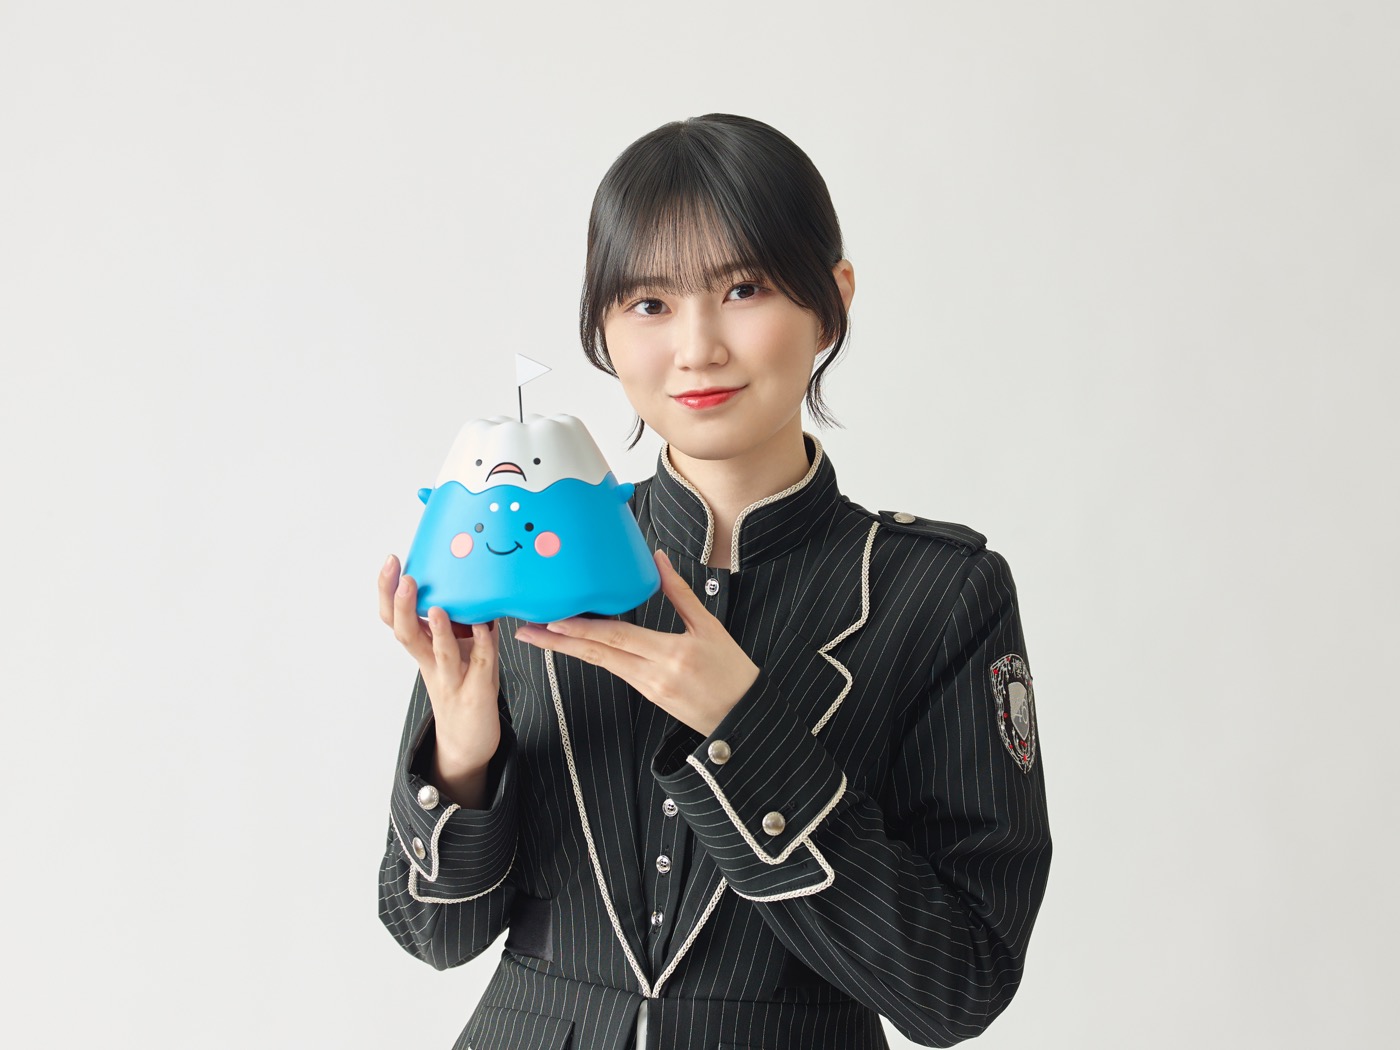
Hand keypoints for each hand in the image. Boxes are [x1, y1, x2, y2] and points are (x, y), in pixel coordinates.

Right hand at [377, 554, 500, 781]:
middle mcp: (431, 664)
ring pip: (440, 653)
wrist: (468, 741)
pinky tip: (486, 626)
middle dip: (401, 605)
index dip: (388, 592)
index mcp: (423, 650)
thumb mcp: (457, 651)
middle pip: (406, 633)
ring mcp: (452, 679)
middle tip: (405, 580)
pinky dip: (482, 643)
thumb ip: (463, 621)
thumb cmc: (462, 689)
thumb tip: (473, 583)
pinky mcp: (475, 693)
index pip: (396, 618)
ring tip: (436, 608)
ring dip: (438, 630)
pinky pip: (478, 665)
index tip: (392, 562)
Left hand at [514, 549, 758, 735]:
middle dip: (558, 643)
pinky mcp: (647, 696)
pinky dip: (594, 656)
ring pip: (601, 664)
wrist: (743, 718)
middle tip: (527, 631)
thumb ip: (680, 593)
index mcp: (671, 654)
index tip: (554, 619)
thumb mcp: (710, 627)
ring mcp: (648, 688)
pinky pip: (615, 671)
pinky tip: (577, 645)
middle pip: (597, 655)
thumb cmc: (733, 672)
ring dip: (569, 649)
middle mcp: (653, 675)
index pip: (618, 638)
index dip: (583, 629)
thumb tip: (659, 560)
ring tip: (542, 636)